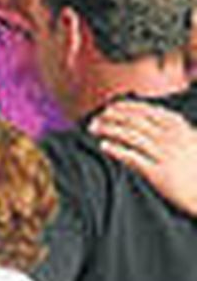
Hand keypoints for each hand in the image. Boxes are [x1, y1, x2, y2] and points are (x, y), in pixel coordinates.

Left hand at [90, 100, 196, 215]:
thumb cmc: (196, 165)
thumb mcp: (191, 139)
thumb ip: (173, 127)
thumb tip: (150, 116)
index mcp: (179, 127)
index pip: (147, 111)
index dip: (126, 107)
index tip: (110, 106)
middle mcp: (171, 138)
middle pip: (135, 121)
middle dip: (113, 117)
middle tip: (96, 118)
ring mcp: (164, 155)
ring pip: (131, 136)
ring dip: (109, 129)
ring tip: (94, 128)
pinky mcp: (157, 173)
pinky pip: (133, 158)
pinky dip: (117, 150)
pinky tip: (104, 146)